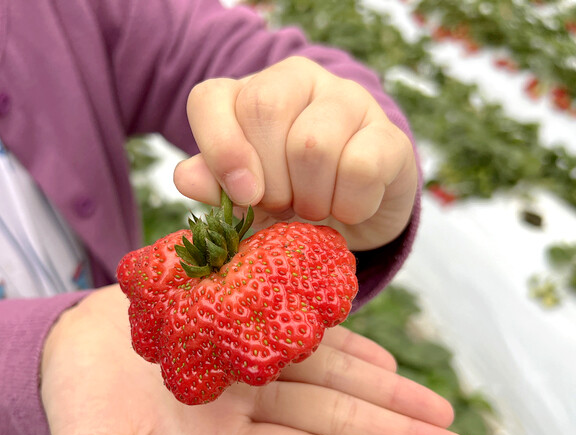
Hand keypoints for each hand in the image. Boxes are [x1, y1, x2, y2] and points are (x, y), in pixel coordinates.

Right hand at [41, 285, 467, 434]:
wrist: (64, 348)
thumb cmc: (77, 403)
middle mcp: (246, 406)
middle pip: (333, 419)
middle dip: (394, 429)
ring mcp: (246, 365)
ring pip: (329, 377)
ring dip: (384, 389)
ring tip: (437, 405)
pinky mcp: (238, 324)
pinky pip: (300, 333)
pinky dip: (342, 343)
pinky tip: (383, 357)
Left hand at [173, 56, 418, 250]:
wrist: (356, 213)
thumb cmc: (290, 198)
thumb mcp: (245, 198)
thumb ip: (215, 186)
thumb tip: (187, 176)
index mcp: (249, 93)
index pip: (210, 98)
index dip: (219, 147)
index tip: (241, 195)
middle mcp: (297, 80)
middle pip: (264, 110)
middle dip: (268, 181)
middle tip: (282, 207)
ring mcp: (347, 99)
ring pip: (312, 143)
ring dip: (310, 200)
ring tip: (314, 210)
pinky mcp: (389, 133)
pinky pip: (359, 168)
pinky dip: (349, 206)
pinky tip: (349, 207)